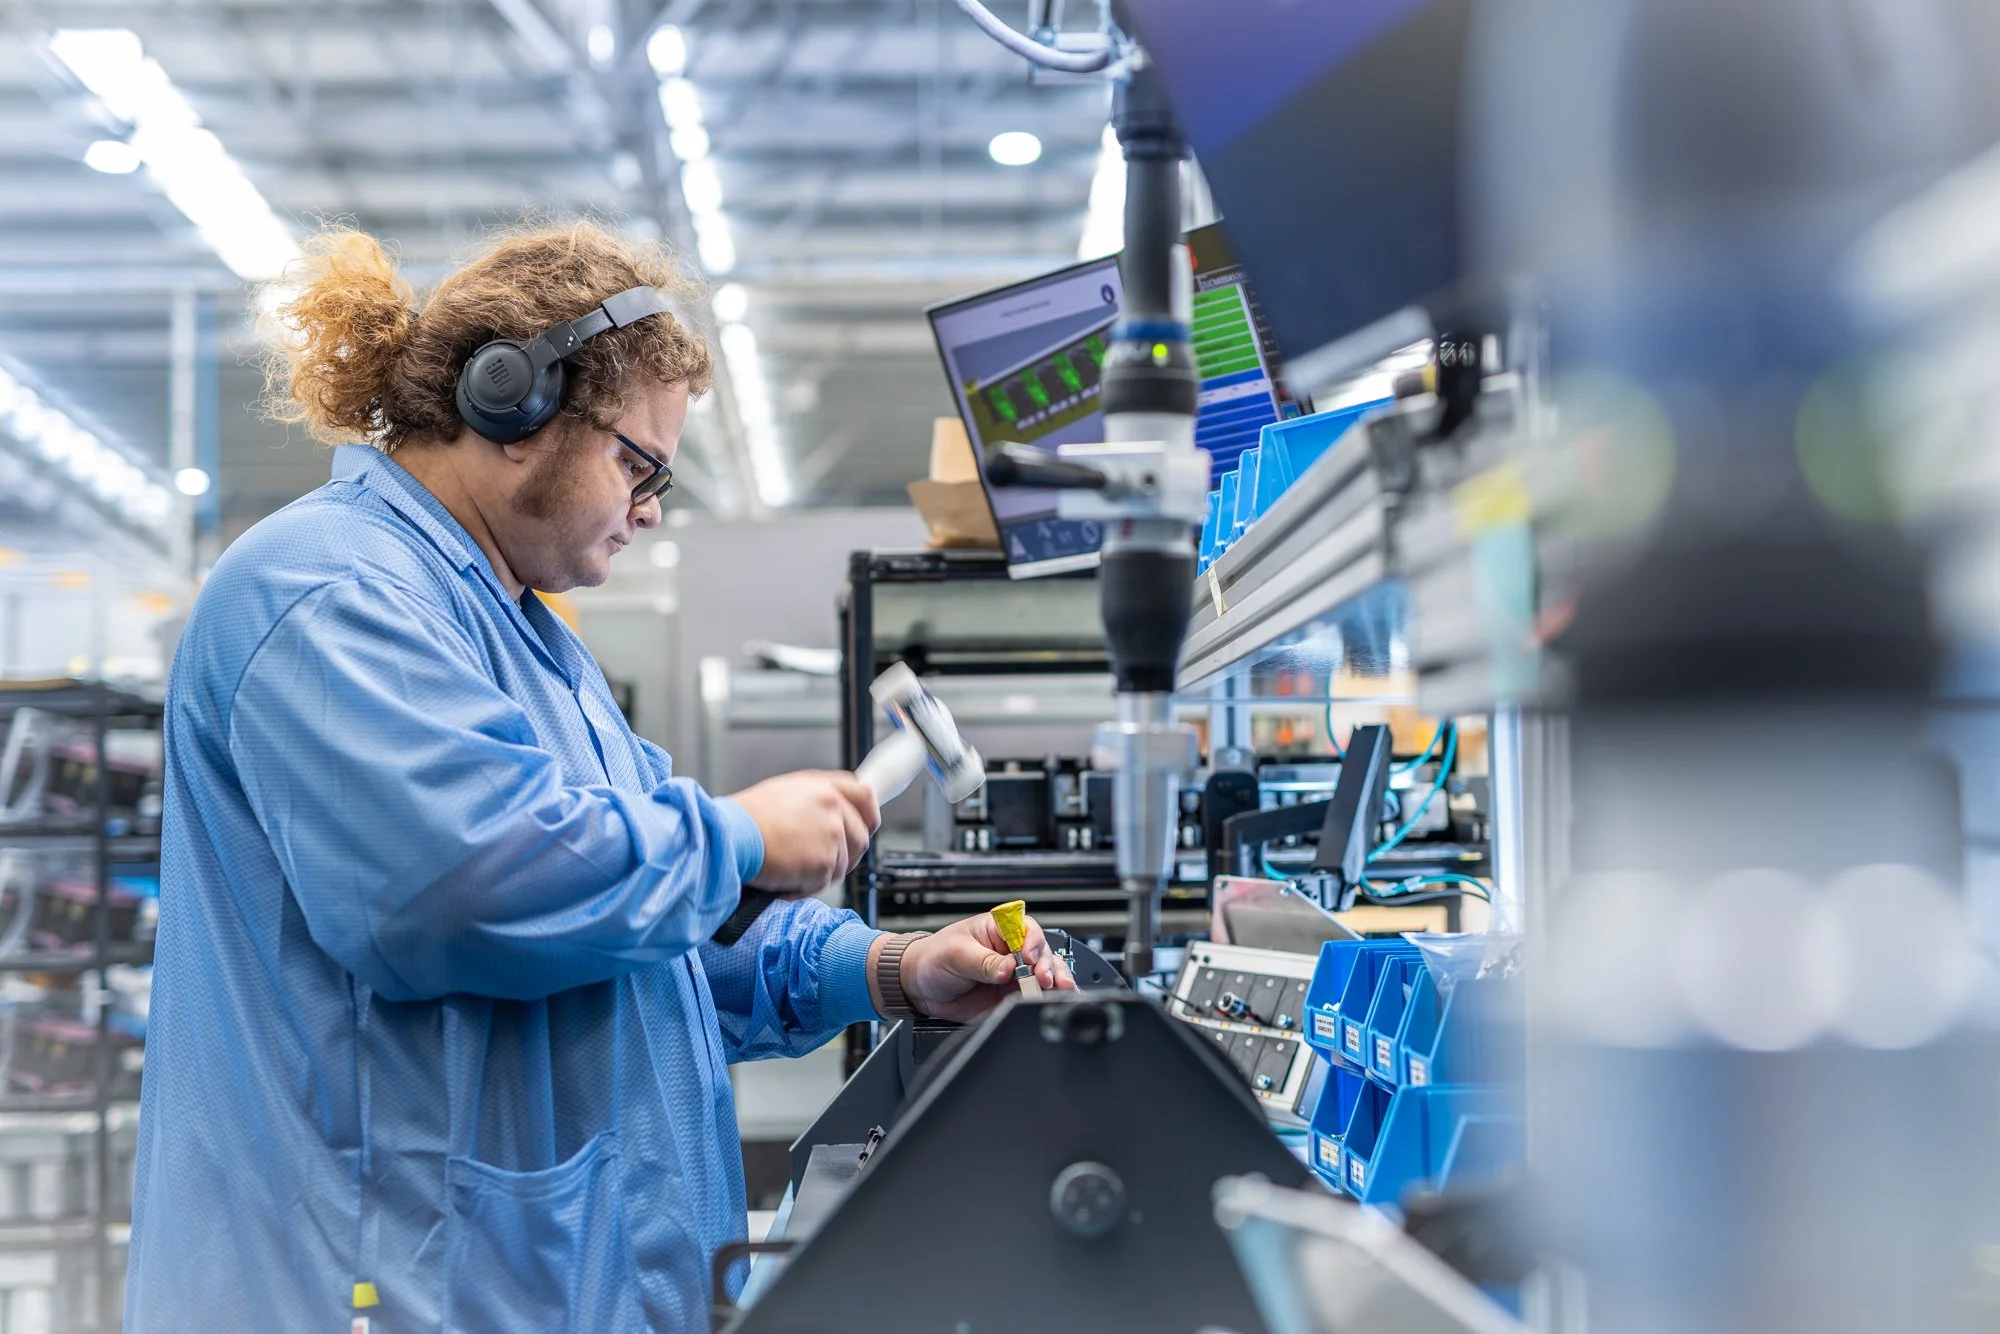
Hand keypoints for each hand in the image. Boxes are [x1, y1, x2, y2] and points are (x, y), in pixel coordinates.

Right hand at [727, 771, 879, 893]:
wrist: (731, 837)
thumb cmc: (744, 819)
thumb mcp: (783, 795)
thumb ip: (814, 803)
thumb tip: (828, 818)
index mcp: (822, 786)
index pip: (864, 795)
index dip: (869, 815)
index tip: (868, 825)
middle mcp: (832, 806)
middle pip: (861, 837)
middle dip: (845, 855)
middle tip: (820, 864)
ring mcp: (832, 834)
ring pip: (843, 865)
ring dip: (820, 874)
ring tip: (790, 870)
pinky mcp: (824, 862)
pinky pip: (823, 883)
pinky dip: (804, 888)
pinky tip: (783, 882)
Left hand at [891, 910, 1077, 1022]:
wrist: (918, 986)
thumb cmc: (933, 958)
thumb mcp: (956, 954)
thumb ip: (984, 962)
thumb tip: (1008, 968)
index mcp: (998, 929)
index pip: (1026, 929)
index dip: (1033, 943)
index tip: (1029, 958)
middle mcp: (1010, 950)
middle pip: (1041, 953)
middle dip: (1047, 965)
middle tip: (1043, 978)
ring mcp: (1013, 973)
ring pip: (1044, 974)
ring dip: (1054, 981)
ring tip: (1057, 990)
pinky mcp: (1010, 995)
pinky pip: (1033, 996)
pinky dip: (1046, 998)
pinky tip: (1054, 999)